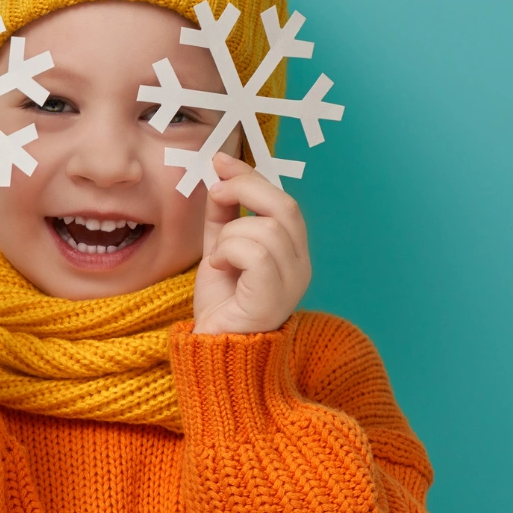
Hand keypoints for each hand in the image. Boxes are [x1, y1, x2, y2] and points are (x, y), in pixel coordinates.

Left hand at [193, 151, 311, 334]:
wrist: (211, 350)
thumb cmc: (220, 304)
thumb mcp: (219, 247)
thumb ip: (223, 214)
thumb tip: (220, 172)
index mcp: (292, 251)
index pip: (282, 200)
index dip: (252, 176)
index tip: (220, 162)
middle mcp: (301, 265)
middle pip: (285, 206)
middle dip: (245, 190)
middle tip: (217, 195)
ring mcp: (292, 283)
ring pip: (266, 229)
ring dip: (230, 236)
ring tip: (218, 259)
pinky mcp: (274, 298)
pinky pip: (257, 253)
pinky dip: (229, 253)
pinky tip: (218, 269)